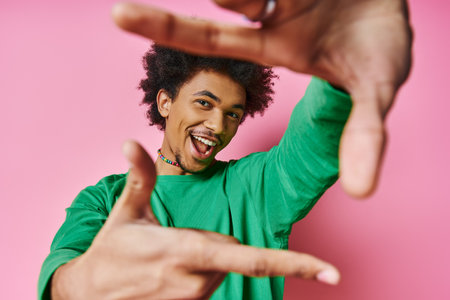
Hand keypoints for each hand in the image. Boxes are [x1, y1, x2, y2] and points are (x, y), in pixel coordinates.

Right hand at [51, 140, 339, 298]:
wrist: (91, 296)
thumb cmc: (111, 251)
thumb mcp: (125, 212)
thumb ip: (139, 176)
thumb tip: (130, 141)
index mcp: (185, 250)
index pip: (250, 258)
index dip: (293, 264)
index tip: (331, 272)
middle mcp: (196, 279)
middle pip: (231, 249)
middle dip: (214, 239)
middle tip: (172, 239)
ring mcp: (194, 297)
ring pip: (222, 265)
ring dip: (205, 255)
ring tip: (166, 255)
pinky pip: (210, 279)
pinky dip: (199, 269)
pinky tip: (167, 271)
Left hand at [111, 0, 412, 197]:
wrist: (398, 13)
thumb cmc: (381, 50)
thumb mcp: (375, 91)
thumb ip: (363, 135)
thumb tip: (363, 192)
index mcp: (276, 44)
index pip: (212, 38)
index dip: (168, 27)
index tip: (119, 16)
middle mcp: (274, 12)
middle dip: (178, 7)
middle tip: (124, 12)